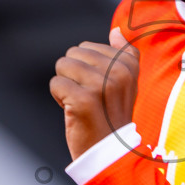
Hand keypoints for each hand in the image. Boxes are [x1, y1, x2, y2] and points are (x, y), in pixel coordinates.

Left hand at [50, 27, 139, 161]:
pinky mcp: (85, 100)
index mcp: (129, 65)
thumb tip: (116, 31)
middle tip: (89, 98)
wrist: (110, 154)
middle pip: (73, 53)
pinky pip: (55, 84)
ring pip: (62, 66)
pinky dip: (59, 99)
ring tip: (81, 104)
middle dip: (74, 75)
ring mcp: (102, 85)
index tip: (100, 90)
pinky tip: (74, 112)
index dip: (87, 68)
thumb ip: (123, 55)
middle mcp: (119, 72)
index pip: (88, 47)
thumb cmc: (111, 117)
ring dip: (66, 86)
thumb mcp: (125, 84)